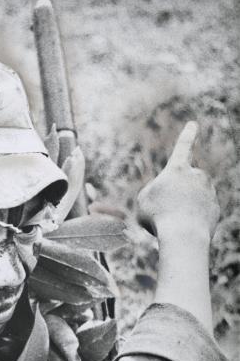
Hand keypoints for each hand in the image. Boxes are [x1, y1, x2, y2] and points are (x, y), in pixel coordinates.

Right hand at [137, 121, 219, 238]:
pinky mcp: (215, 209)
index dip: (187, 136)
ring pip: (192, 198)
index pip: (182, 147)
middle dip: (175, 194)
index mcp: (178, 169)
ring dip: (181, 209)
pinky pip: (199, 213)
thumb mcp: (144, 200)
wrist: (184, 235)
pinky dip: (190, 221)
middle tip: (164, 211)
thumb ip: (155, 193)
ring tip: (174, 222)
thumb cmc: (159, 215)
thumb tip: (169, 196)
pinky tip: (185, 229)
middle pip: (184, 183)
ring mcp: (209, 192)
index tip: (193, 125)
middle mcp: (197, 176)